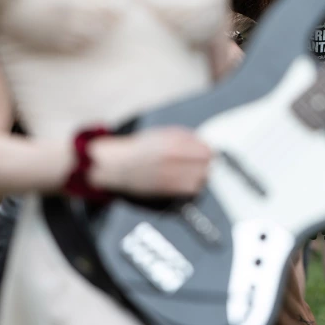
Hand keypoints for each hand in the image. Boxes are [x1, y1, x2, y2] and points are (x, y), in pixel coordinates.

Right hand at [88, 128, 212, 196]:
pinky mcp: (165, 188)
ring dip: (200, 177)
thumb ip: (186, 138)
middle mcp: (173, 156)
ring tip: (196, 176)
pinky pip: (189, 190)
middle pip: (206, 164)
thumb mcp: (164, 134)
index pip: (206, 150)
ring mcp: (170, 172)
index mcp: (174, 141)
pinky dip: (193, 187)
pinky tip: (189, 185)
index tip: (208, 156)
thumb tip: (204, 145)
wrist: (116, 164)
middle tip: (203, 166)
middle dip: (205, 165)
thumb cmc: (138, 150)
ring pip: (200, 178)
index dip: (209, 154)